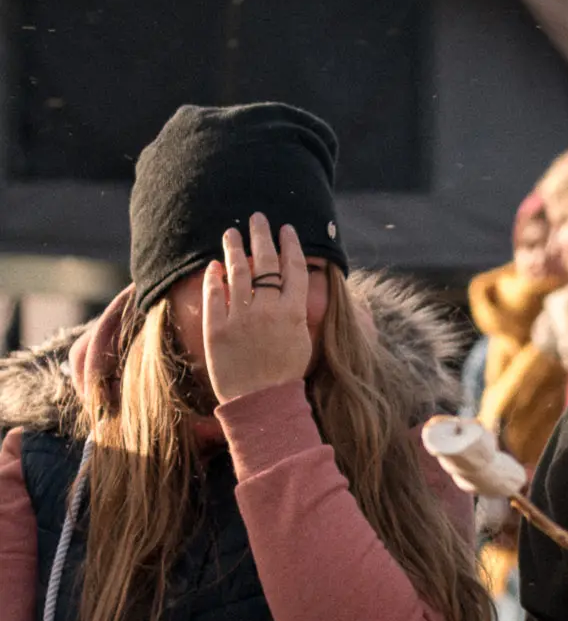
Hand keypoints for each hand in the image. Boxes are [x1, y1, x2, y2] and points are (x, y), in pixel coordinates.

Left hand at [202, 212, 313, 401]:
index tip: (287, 229)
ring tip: (230, 232)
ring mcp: (241, 318)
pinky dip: (214, 277)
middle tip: (257, 218)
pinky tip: (213, 266)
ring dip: (234, 248)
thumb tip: (290, 290)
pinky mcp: (217, 328)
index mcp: (293, 313)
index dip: (291, 246)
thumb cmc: (285, 374)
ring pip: (238, 272)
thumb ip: (296, 312)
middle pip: (265, 262)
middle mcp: (268, 310)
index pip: (294, 269)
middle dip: (262, 235)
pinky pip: (214, 294)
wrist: (262, 402)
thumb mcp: (301, 340)